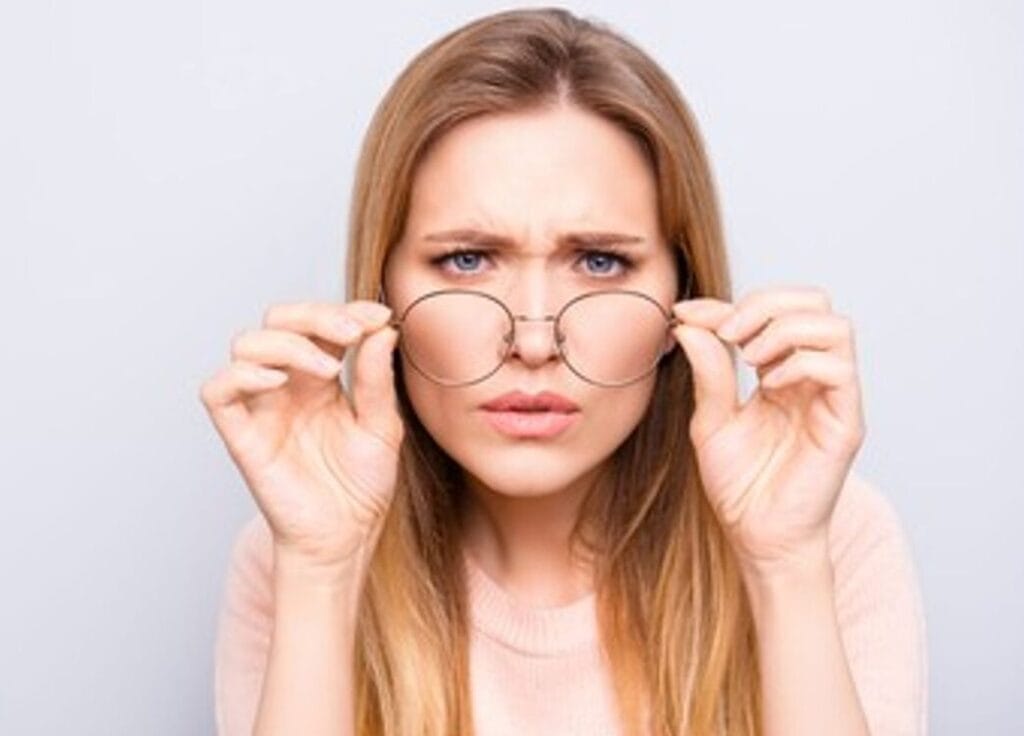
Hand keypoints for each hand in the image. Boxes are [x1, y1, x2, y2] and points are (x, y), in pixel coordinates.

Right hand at [199, 299, 403, 576]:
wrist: (346, 537)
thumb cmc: (362, 486)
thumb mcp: (383, 427)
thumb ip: (377, 379)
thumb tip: (382, 329)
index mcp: (322, 378)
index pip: (321, 323)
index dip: (347, 311)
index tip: (379, 317)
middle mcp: (288, 385)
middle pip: (278, 320)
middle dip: (314, 315)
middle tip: (351, 333)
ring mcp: (262, 406)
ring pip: (246, 343)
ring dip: (287, 342)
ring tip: (326, 369)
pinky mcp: (241, 434)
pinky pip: (218, 391)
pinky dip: (241, 374)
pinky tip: (277, 380)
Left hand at [671, 287, 865, 577]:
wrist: (756, 537)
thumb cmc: (739, 485)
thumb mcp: (711, 420)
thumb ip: (709, 372)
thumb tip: (689, 322)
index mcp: (780, 372)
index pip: (769, 312)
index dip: (725, 304)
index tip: (685, 312)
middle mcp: (811, 378)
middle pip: (814, 302)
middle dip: (765, 303)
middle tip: (728, 332)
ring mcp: (832, 398)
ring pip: (834, 326)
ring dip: (784, 328)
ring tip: (749, 358)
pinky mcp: (845, 422)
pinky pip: (839, 368)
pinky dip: (800, 363)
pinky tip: (769, 387)